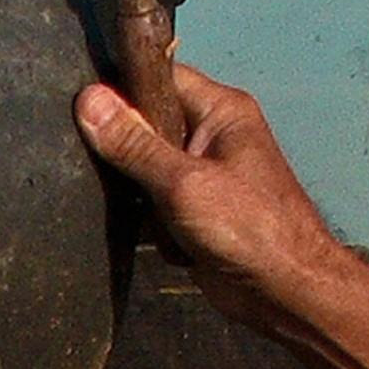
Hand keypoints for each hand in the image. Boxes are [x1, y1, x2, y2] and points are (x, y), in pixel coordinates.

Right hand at [81, 58, 360, 323]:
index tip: (83, 104)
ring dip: (135, 192)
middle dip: (124, 147)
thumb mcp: (182, 182)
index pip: (159, 78)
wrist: (284, 291)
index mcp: (221, 111)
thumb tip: (90, 102)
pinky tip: (155, 234)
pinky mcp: (194, 210)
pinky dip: (149, 221)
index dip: (121, 88)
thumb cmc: (252, 229)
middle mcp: (213, 136)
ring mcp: (203, 175)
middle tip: (104, 164)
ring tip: (140, 208)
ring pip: (145, 168)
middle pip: (147, 123)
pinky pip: (153, 203)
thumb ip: (133, 144)